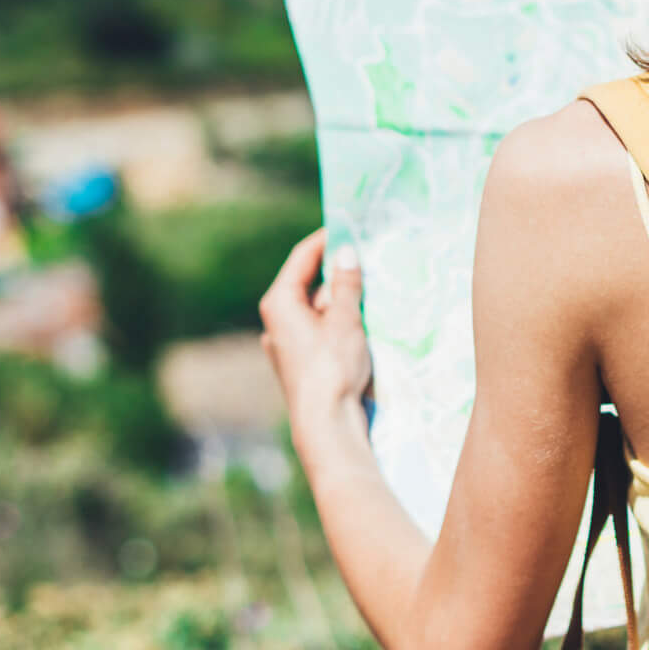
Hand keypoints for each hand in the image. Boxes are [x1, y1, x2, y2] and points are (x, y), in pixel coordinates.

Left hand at [260, 229, 374, 459]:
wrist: (325, 424)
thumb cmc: (331, 367)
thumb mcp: (345, 320)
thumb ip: (345, 284)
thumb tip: (347, 252)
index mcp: (279, 303)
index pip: (302, 257)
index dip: (326, 239)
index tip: (350, 225)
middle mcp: (276, 320)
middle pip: (309, 283)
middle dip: (338, 271)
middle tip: (368, 256)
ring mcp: (286, 342)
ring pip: (317, 308)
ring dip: (341, 298)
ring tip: (372, 287)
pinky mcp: (300, 360)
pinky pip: (320, 328)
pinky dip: (338, 320)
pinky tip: (363, 322)